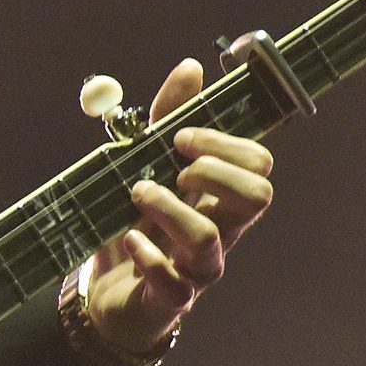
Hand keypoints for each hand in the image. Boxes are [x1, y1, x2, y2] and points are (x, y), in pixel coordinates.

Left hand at [81, 58, 275, 353]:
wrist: (106, 291)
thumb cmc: (135, 222)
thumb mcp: (144, 164)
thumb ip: (166, 117)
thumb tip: (192, 67)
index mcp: (221, 197)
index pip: (258, 165)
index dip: (224, 144)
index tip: (179, 139)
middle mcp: (223, 232)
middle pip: (257, 197)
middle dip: (212, 172)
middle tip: (173, 171)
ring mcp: (199, 268)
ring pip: (209, 238)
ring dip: (168, 207)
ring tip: (136, 195)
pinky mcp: (170, 298)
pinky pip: (173, 283)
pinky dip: (147, 256)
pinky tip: (128, 239)